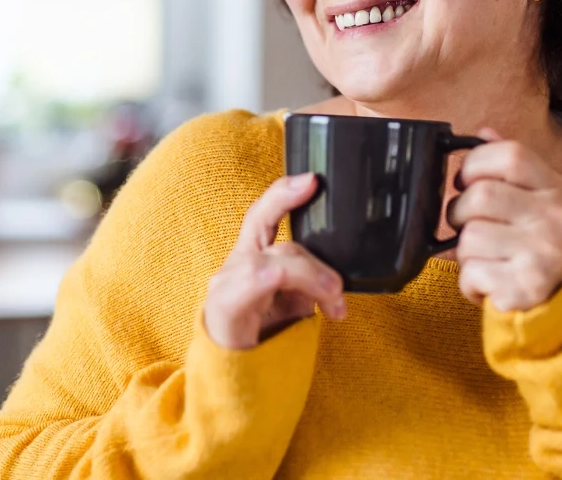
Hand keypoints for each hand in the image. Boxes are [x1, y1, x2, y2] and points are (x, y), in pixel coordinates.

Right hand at [204, 172, 347, 349]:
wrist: (232, 382)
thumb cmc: (260, 339)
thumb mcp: (292, 303)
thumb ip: (309, 280)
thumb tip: (338, 274)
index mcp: (252, 257)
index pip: (263, 215)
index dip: (283, 193)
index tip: (312, 180)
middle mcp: (236, 265)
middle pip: (283, 246)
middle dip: (318, 268)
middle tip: (339, 294)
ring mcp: (226, 285)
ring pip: (275, 263)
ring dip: (312, 280)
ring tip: (333, 305)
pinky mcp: (223, 307)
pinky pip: (253, 283)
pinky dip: (277, 281)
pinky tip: (295, 296)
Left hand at [448, 130, 561, 312]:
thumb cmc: (536, 241)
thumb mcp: (534, 197)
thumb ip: (510, 165)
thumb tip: (483, 132)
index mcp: (559, 188)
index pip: (509, 155)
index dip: (475, 164)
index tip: (466, 181)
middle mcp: (558, 218)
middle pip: (480, 196)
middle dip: (460, 213)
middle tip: (469, 225)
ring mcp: (546, 253)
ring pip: (469, 237)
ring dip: (465, 252)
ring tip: (486, 257)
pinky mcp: (527, 287)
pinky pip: (470, 273)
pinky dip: (469, 281)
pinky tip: (490, 281)